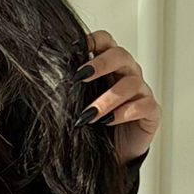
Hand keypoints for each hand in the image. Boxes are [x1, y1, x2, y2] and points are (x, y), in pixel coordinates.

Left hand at [72, 30, 160, 163]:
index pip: (106, 42)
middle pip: (121, 55)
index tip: (74, 48)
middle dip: (101, 64)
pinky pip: (144, 105)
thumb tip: (43, 75)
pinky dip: (126, 112)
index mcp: (109, 66)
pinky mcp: (151, 111)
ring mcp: (141, 91)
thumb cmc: (93, 123)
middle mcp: (127, 74)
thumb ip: (69, 87)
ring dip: (107, 98)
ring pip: (131, 84)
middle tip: (80, 77)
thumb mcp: (77, 102)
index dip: (94, 40)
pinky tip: (109, 121)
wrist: (109, 152)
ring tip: (88, 114)